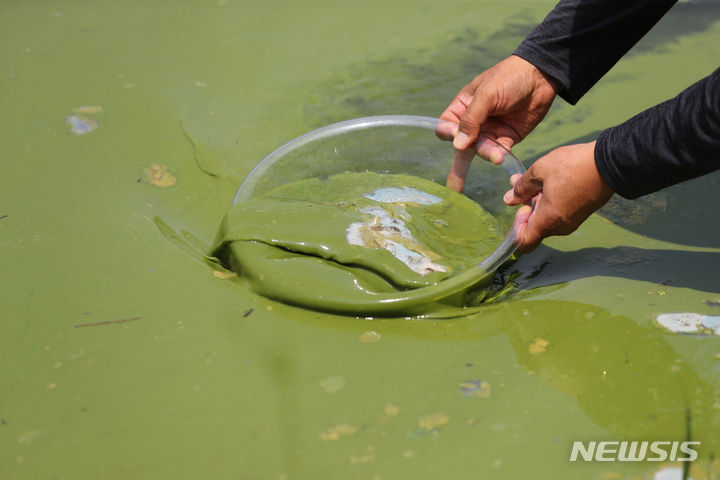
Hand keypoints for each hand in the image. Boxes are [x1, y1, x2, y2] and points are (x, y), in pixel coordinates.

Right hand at [437, 55, 560, 191]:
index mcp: (462, 107)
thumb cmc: (509, 77)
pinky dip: (500, 156)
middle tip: (453, 188)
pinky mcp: (507, 138)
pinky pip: (499, 152)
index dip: (448, 134)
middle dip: (458, 167)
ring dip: (487, 154)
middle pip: (461, 146)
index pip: (446, 127)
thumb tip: (457, 145)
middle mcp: (473, 122)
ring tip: (497, 155)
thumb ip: (471, 119)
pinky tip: (503, 156)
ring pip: (481, 151)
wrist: (541, 76)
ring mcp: (490, 131)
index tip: (456, 138)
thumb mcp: (487, 95)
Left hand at [503, 141, 613, 252]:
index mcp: (548, 221)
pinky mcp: (580, 214)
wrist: (610, 162)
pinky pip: (559, 216)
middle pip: (535, 230)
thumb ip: (522, 188)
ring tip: (541, 181)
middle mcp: (560, 227)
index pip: (524, 243)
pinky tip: (553, 184)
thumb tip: (509, 200)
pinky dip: (552, 204)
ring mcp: (572, 222)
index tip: (521, 206)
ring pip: (547, 221)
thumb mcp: (540, 171)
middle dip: (527, 210)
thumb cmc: (573, 166)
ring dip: (539, 205)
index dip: (516, 228)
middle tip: (528, 186)